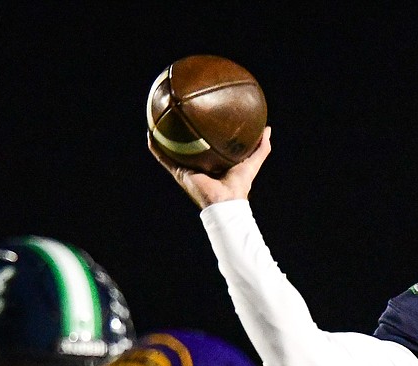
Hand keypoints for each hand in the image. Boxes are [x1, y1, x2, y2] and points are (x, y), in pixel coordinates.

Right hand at [148, 126, 271, 208]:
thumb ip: (261, 146)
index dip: (203, 131)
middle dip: (181, 131)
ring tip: (157, 120)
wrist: (226, 201)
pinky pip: (164, 159)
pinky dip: (156, 148)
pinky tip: (150, 135)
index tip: (200, 115)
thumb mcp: (253, 161)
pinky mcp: (180, 173)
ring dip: (163, 137)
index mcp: (213, 161)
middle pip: (187, 145)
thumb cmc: (240, 185)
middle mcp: (198, 164)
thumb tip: (267, 128)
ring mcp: (187, 168)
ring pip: (172, 150)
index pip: (206, 144)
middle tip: (177, 113)